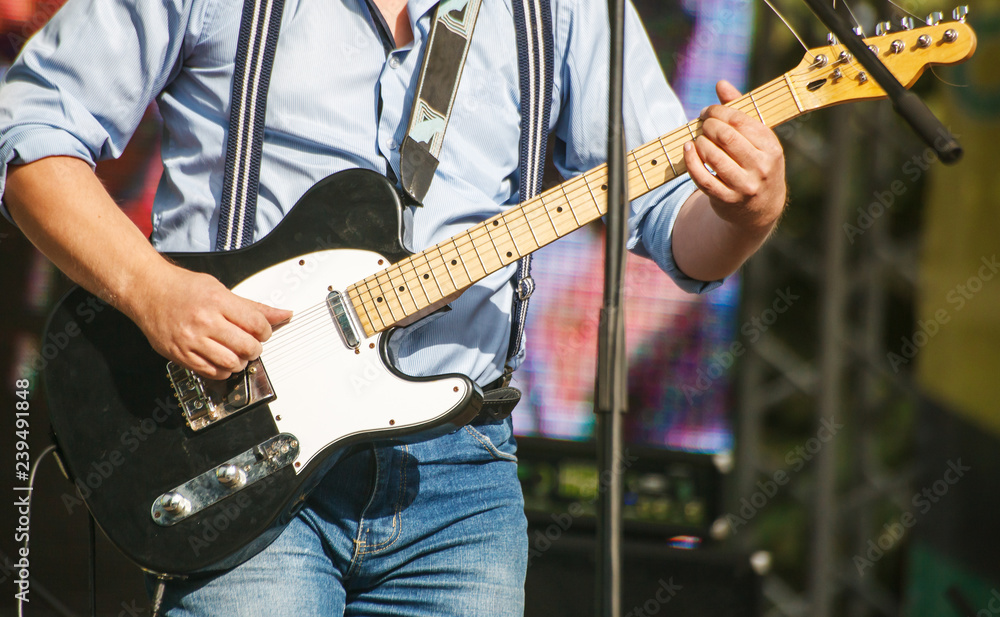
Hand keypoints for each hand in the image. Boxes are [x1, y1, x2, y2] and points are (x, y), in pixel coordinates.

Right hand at [126, 264, 292, 379]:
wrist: (148, 290)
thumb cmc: (183, 288)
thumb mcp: (221, 289)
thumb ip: (253, 306)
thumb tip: (283, 314)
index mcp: (217, 301)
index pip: (257, 325)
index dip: (265, 331)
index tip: (262, 332)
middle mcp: (204, 321)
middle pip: (246, 346)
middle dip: (255, 348)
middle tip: (251, 344)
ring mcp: (190, 340)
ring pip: (231, 363)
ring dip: (240, 361)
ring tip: (237, 352)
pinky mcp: (180, 354)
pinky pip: (211, 372)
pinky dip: (223, 370)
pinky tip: (222, 359)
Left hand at [683, 80, 786, 234]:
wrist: (761, 209)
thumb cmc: (756, 164)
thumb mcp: (756, 139)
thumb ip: (739, 111)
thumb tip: (721, 84)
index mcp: (771, 147)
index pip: (740, 121)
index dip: (718, 111)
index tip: (708, 112)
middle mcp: (761, 167)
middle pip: (725, 137)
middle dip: (708, 126)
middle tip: (703, 125)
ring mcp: (744, 185)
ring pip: (713, 156)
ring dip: (699, 143)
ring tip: (698, 139)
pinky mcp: (727, 200)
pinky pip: (703, 178)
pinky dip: (691, 162)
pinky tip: (687, 150)